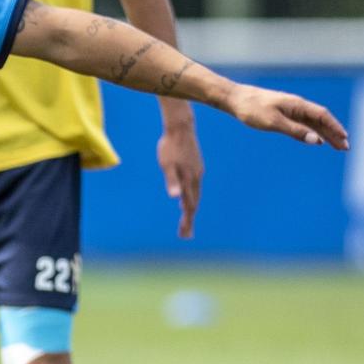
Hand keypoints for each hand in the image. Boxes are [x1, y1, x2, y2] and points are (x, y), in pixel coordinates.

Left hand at [157, 121, 204, 238]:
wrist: (180, 128)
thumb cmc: (170, 146)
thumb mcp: (166, 164)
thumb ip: (171, 181)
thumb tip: (174, 197)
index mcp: (189, 180)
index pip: (189, 206)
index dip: (187, 221)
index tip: (184, 235)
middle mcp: (196, 178)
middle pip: (194, 204)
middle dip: (189, 220)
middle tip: (185, 235)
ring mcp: (197, 172)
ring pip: (196, 195)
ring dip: (191, 209)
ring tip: (186, 220)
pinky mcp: (196, 166)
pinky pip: (195, 187)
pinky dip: (191, 197)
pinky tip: (185, 198)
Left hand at [224, 85, 349, 149]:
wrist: (235, 99)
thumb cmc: (252, 109)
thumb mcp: (273, 122)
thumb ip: (295, 131)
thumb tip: (316, 140)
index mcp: (297, 105)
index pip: (322, 116)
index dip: (335, 127)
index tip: (345, 138)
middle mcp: (297, 106)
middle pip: (321, 120)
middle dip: (334, 133)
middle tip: (346, 148)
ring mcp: (291, 110)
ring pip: (313, 123)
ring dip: (326, 134)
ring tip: (337, 146)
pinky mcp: (283, 114)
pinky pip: (304, 124)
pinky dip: (313, 132)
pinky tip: (317, 139)